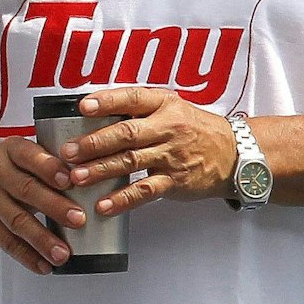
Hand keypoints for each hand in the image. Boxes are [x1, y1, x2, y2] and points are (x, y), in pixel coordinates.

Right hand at [0, 137, 78, 273]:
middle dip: (54, 206)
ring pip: (17, 220)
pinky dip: (28, 256)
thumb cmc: (6, 177)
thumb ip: (51, 168)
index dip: (49, 168)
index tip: (69, 179)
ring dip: (42, 239)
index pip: (29, 156)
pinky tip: (44, 265)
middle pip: (26, 190)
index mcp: (10, 151)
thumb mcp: (22, 162)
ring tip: (63, 253)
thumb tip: (94, 185)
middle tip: (79, 219)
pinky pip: (7, 242)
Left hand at [65, 88, 236, 214]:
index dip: (107, 102)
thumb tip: (90, 109)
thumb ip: (136, 109)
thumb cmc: (194, 128)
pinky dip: (123, 199)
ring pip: (131, 162)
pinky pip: (145, 191)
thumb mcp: (170, 108)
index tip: (83, 106)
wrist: (236, 154)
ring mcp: (172, 156)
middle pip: (126, 134)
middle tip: (67, 151)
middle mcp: (167, 128)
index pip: (132, 98)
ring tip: (76, 177)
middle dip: (94, 143)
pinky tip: (103, 205)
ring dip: (100, 170)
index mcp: (163, 105)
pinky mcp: (176, 181)